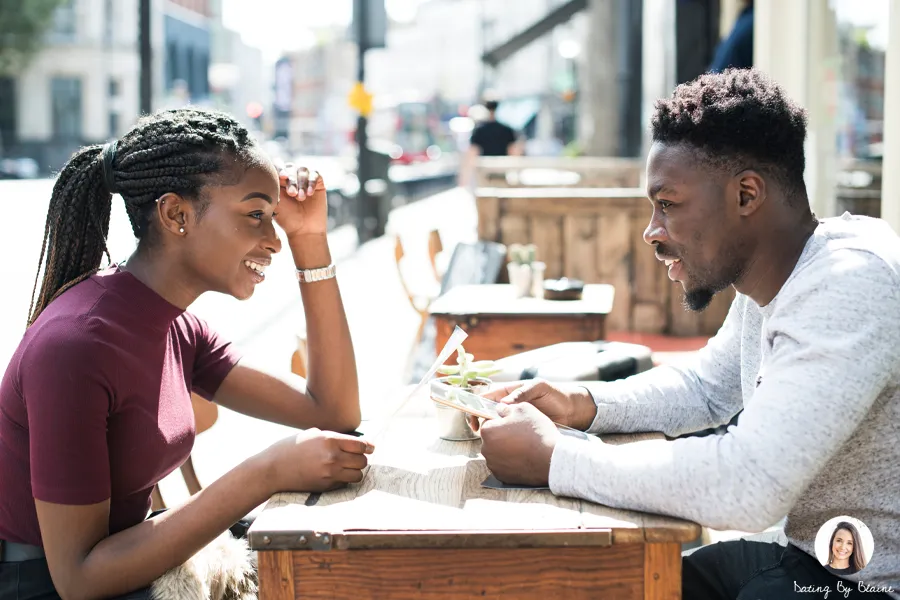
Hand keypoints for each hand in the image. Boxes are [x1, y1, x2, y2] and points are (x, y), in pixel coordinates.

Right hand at [264, 428, 374, 492]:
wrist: (272, 469)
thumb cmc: (290, 448)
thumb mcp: (313, 435)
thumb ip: (333, 438)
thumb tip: (353, 442)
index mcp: (329, 440)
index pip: (360, 445)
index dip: (368, 447)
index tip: (370, 448)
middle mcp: (332, 457)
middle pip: (362, 461)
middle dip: (361, 459)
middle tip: (356, 457)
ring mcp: (329, 474)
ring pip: (357, 475)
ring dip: (355, 471)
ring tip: (347, 467)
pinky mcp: (325, 487)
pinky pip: (345, 484)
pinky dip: (344, 480)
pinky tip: (335, 475)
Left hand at [273, 161, 327, 236]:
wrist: (304, 230)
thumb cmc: (287, 218)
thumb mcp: (275, 202)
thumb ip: (272, 187)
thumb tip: (268, 174)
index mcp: (279, 180)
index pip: (278, 165)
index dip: (280, 168)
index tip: (282, 178)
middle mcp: (292, 177)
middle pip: (290, 167)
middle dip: (291, 180)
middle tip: (292, 194)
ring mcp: (305, 179)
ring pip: (302, 170)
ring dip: (301, 183)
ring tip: (300, 198)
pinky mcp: (318, 183)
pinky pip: (315, 174)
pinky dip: (311, 182)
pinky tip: (309, 194)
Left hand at [479, 403, 559, 486]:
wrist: (551, 459)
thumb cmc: (536, 432)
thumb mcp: (523, 408)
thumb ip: (506, 408)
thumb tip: (500, 409)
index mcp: (487, 431)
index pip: (489, 422)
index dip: (502, 421)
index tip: (514, 424)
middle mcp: (485, 449)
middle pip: (492, 439)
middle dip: (502, 436)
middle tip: (520, 435)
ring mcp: (493, 464)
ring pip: (497, 453)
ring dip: (506, 449)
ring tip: (523, 447)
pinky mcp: (501, 476)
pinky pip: (503, 465)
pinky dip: (510, 462)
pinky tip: (523, 458)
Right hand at [482, 379, 596, 429]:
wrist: (571, 411)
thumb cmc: (555, 395)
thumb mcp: (539, 388)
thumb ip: (522, 393)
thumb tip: (504, 404)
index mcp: (510, 393)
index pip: (487, 398)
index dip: (477, 406)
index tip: (474, 417)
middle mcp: (509, 406)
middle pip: (488, 413)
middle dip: (481, 422)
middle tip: (480, 432)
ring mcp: (515, 419)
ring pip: (497, 426)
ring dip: (492, 432)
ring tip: (490, 440)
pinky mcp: (521, 431)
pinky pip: (508, 435)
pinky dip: (503, 440)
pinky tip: (503, 446)